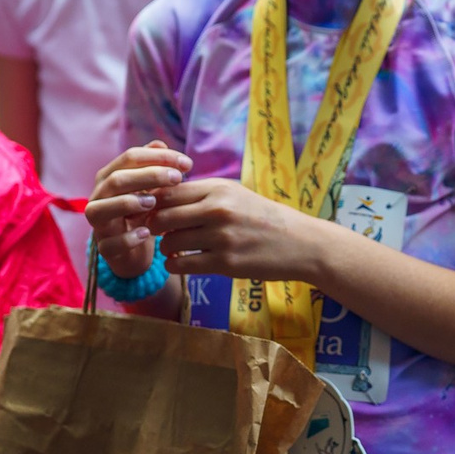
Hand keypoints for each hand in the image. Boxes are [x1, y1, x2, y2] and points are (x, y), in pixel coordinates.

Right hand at [83, 141, 193, 274]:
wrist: (133, 250)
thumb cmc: (141, 212)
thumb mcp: (150, 187)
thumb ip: (153, 166)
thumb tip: (160, 143)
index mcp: (109, 176)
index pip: (130, 157)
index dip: (159, 157)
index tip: (187, 164)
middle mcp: (99, 196)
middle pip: (118, 179)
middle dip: (149, 176)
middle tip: (178, 178)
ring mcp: (98, 223)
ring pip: (104, 208)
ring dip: (129, 203)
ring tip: (154, 203)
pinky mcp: (104, 247)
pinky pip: (111, 242)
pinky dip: (129, 237)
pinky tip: (147, 233)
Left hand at [146, 178, 333, 282]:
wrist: (300, 243)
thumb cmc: (263, 217)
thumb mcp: (235, 194)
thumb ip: (202, 194)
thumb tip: (161, 196)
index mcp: (218, 189)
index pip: (168, 192)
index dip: (154, 203)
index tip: (154, 212)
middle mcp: (218, 210)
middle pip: (162, 216)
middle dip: (154, 227)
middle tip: (158, 233)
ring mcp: (221, 237)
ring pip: (170, 242)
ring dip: (165, 248)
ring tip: (172, 248)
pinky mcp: (225, 263)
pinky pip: (182, 264)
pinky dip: (174, 265)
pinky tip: (179, 262)